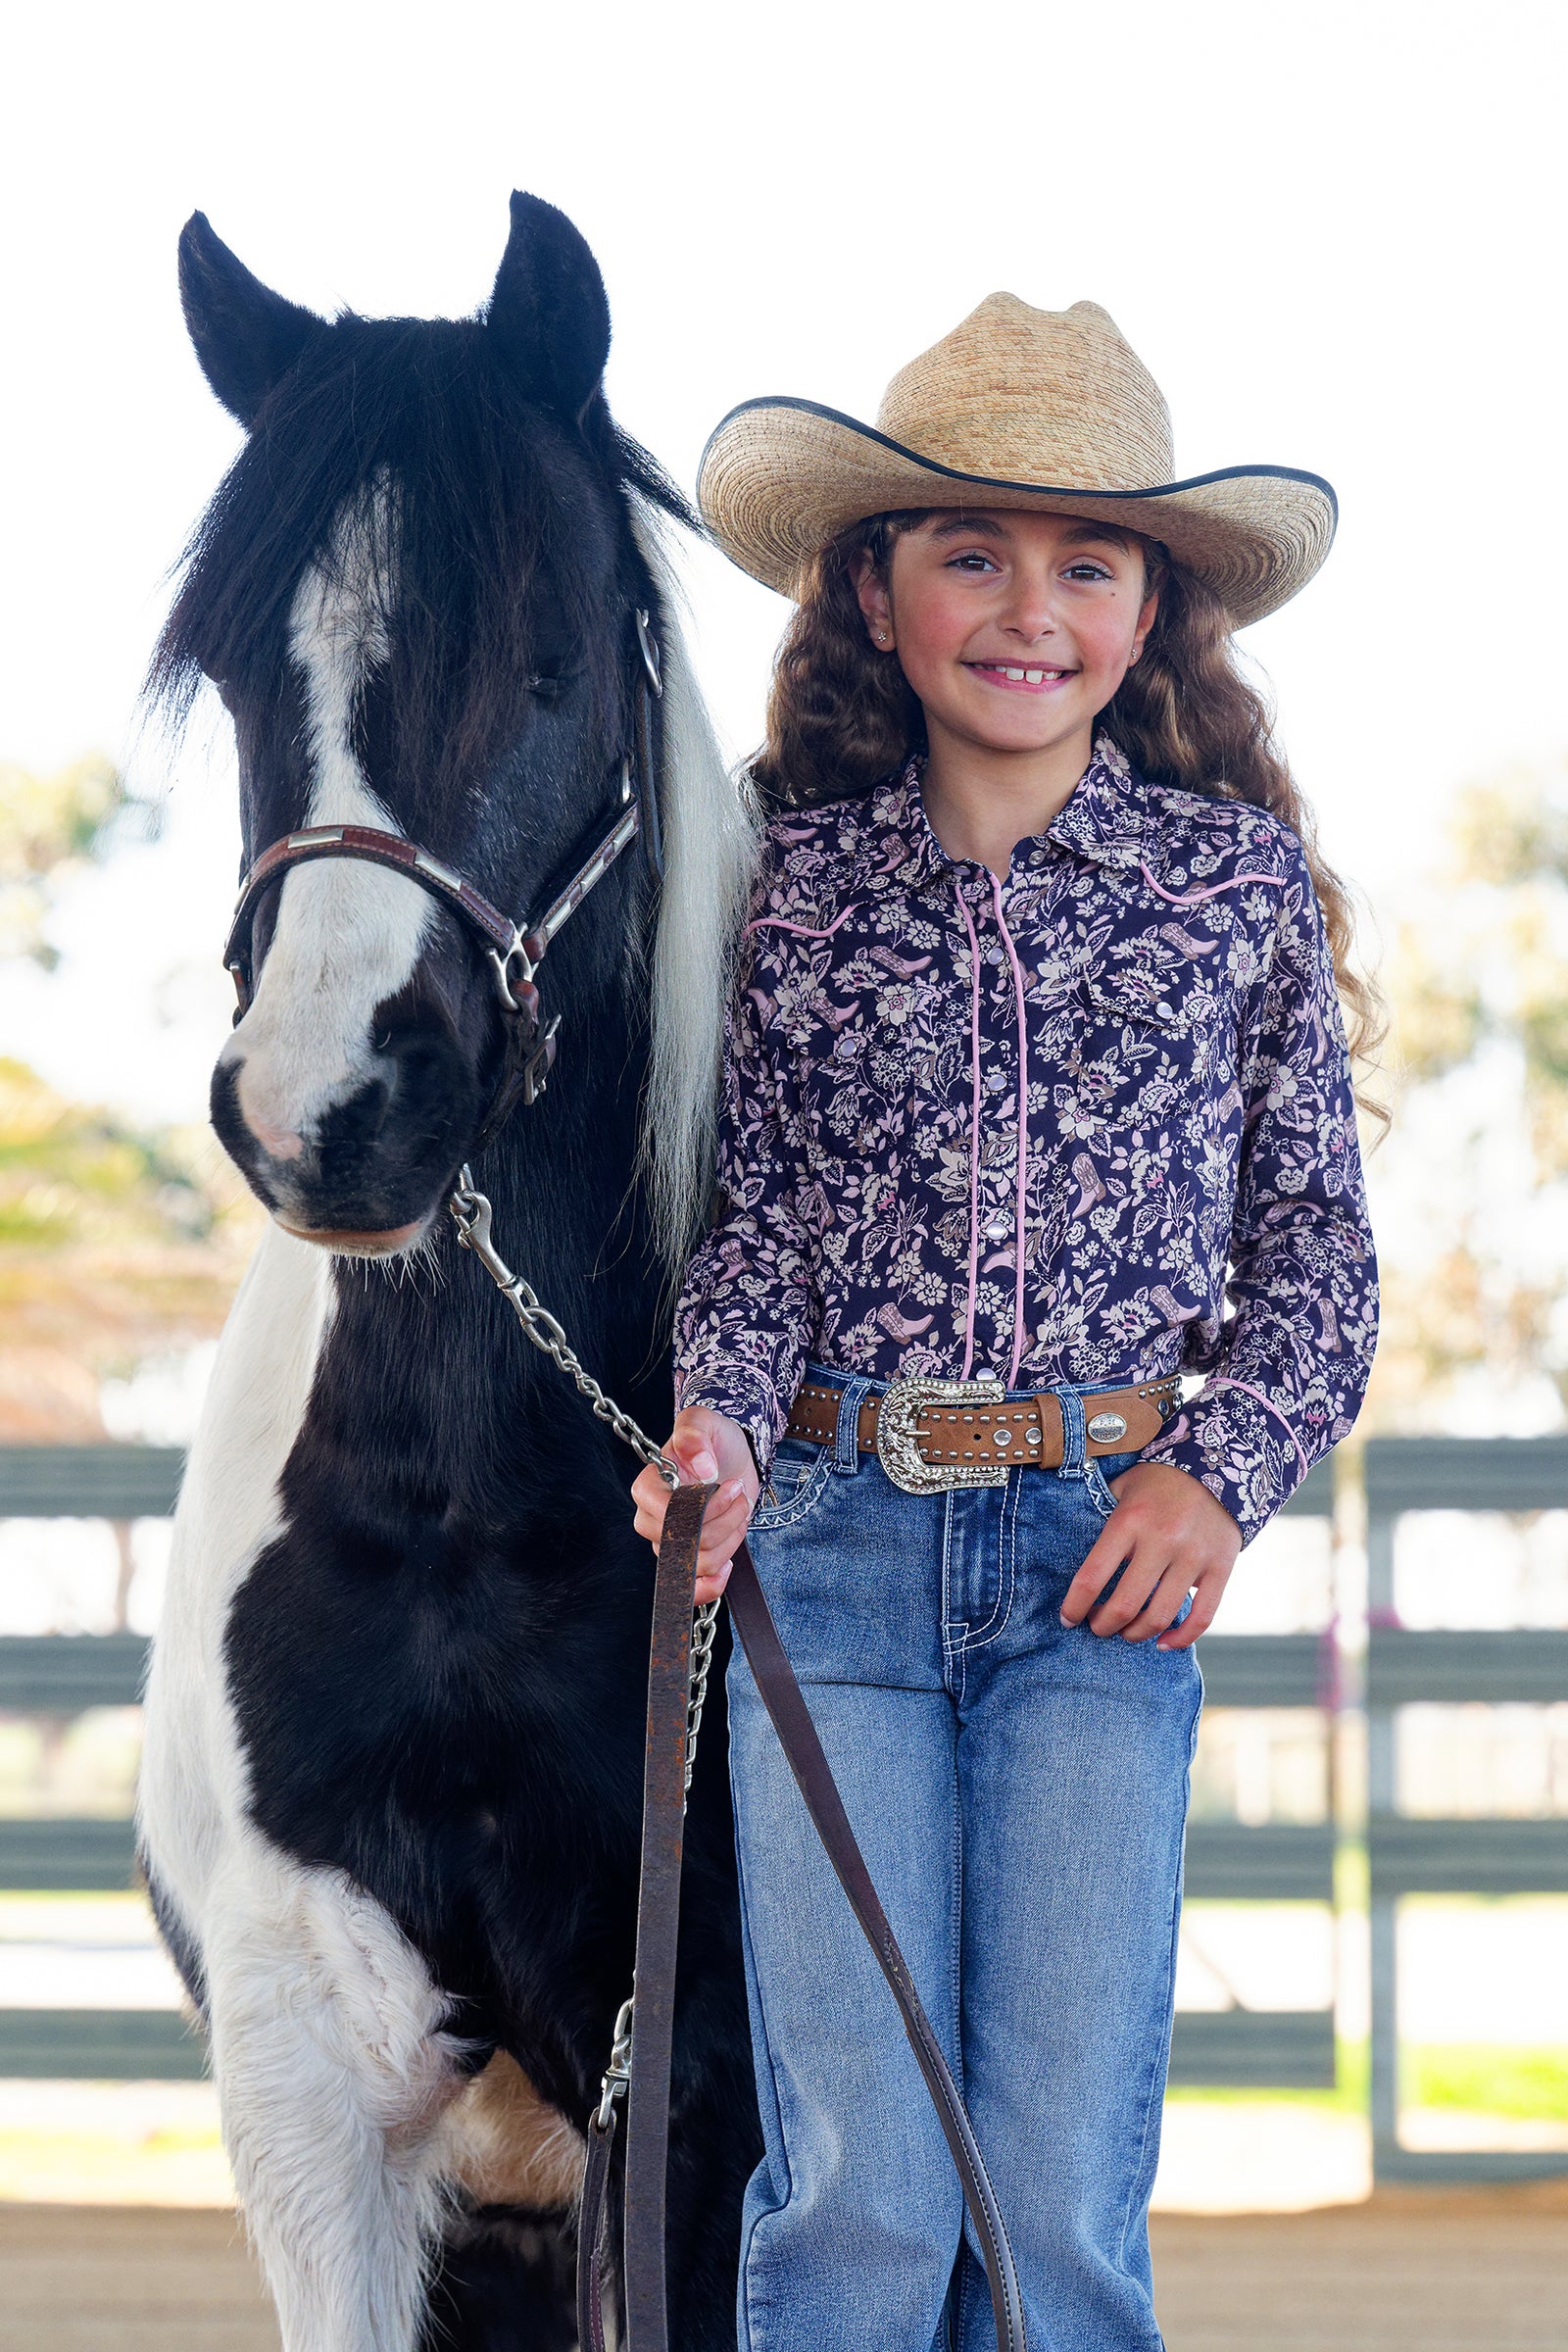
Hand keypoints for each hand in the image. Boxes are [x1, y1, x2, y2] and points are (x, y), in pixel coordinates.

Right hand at [630, 1406, 759, 1605]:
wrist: (731, 1457)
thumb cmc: (712, 1438)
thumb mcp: (703, 1422)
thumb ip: (694, 1435)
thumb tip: (701, 1467)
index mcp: (647, 1488)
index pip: (668, 1514)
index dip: (704, 1507)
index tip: (729, 1485)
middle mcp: (652, 1519)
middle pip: (686, 1542)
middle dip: (724, 1520)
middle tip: (738, 1494)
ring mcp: (669, 1542)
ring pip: (700, 1562)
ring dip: (731, 1537)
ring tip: (738, 1510)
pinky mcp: (690, 1557)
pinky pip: (693, 1588)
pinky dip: (713, 1583)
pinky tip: (729, 1563)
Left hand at [1059, 1461, 1240, 1648]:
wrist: (1217, 1462)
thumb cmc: (1158, 1481)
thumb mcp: (1121, 1489)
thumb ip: (1101, 1521)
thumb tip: (1076, 1561)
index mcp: (1129, 1520)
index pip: (1092, 1576)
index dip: (1075, 1606)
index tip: (1068, 1619)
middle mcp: (1162, 1540)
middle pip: (1125, 1604)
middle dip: (1103, 1626)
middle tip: (1097, 1627)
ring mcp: (1194, 1556)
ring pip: (1160, 1616)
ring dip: (1136, 1634)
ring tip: (1126, 1632)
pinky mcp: (1221, 1568)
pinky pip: (1202, 1617)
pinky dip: (1181, 1638)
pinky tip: (1164, 1643)